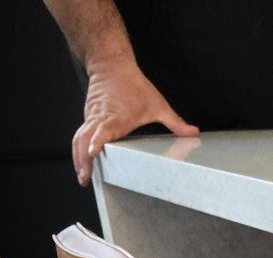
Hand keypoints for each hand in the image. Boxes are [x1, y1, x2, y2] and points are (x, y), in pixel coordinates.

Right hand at [72, 56, 197, 184]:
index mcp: (117, 116)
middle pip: (85, 139)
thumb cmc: (133, 84)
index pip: (103, 130)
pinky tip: (82, 164)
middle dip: (83, 159)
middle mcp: (101, 117)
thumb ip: (175, 121)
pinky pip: (80, 135)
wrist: (111, 64)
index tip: (93, 152)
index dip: (97, 141)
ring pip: (79, 138)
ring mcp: (92, 117)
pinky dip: (78, 150)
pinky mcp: (88, 117)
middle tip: (86, 178)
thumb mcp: (157, 103)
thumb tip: (194, 132)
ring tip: (83, 177)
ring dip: (78, 157)